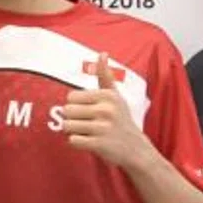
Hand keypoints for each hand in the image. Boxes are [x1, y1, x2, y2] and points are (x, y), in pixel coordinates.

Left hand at [62, 54, 151, 168]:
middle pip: (67, 111)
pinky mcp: (99, 144)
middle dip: (73, 120)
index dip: (76, 106)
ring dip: (74, 132)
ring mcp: (103, 127)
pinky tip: (90, 142)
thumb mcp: (116, 97)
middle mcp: (106, 110)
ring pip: (67, 126)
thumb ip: (105, 76)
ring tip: (90, 133)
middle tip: (89, 124)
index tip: (89, 112)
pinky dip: (78, 143)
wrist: (136, 149)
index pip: (70, 97)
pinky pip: (72, 141)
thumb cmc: (121, 120)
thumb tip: (102, 53)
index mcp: (107, 96)